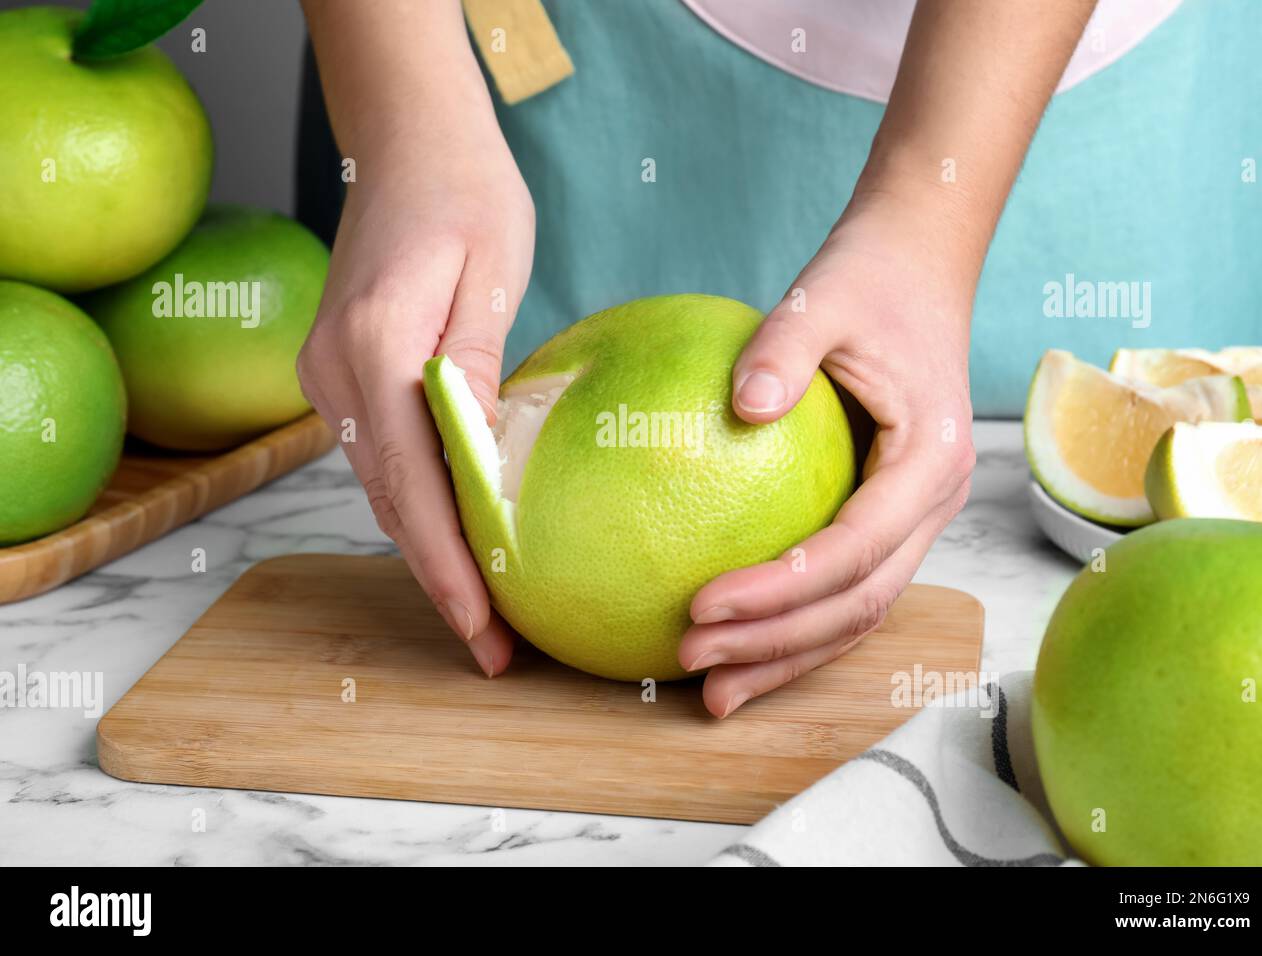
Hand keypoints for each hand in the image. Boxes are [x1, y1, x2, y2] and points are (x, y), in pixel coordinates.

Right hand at [296, 135, 533, 678]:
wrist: (409, 142)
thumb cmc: (467, 193)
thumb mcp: (492, 274)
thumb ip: (478, 370)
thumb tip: (484, 467)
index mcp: (375, 349)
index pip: (413, 486)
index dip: (449, 567)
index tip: (484, 629)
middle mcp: (335, 374)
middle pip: (391, 503)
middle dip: (443, 581)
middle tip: (495, 649)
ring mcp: (328, 377)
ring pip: (383, 489)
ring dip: (431, 552)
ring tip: (485, 613)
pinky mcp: (341, 375)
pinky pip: (383, 460)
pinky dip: (420, 508)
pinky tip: (460, 540)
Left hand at [679, 198, 975, 716]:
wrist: (917, 267)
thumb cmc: (870, 280)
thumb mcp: (821, 298)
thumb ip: (783, 350)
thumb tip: (739, 408)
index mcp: (928, 459)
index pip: (853, 549)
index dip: (781, 589)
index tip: (702, 604)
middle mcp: (932, 503)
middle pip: (857, 603)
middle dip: (776, 643)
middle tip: (691, 659)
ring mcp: (914, 518)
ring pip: (856, 613)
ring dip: (786, 656)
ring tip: (711, 691)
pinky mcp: (886, 517)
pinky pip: (844, 588)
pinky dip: (795, 626)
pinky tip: (738, 647)